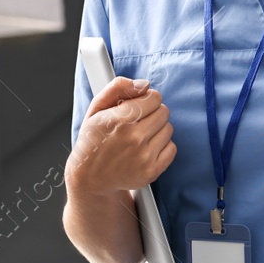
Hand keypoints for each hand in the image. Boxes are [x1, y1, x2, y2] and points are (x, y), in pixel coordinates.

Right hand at [68, 77, 174, 194]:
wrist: (91, 178)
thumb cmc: (93, 141)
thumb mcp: (96, 109)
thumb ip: (117, 88)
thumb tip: (144, 84)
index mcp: (118, 120)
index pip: (154, 97)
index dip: (146, 99)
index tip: (137, 106)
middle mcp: (133, 138)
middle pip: (164, 112)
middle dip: (152, 113)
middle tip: (138, 121)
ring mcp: (144, 156)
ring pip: (168, 129)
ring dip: (157, 129)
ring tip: (139, 136)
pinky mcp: (152, 171)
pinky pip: (172, 148)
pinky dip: (162, 147)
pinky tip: (145, 149)